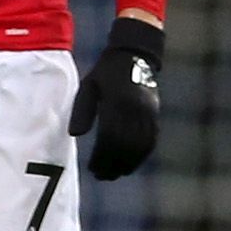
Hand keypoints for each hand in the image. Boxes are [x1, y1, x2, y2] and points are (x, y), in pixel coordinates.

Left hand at [70, 16, 161, 180]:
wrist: (134, 55)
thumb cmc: (105, 73)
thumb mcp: (88, 86)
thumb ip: (82, 110)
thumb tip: (75, 135)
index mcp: (117, 102)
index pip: (110, 137)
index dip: (101, 157)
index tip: (92, 169)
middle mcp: (135, 109)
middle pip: (125, 146)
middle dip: (113, 164)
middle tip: (101, 176)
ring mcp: (148, 112)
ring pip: (140, 146)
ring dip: (128, 163)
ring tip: (115, 174)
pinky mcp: (155, 113)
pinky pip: (151, 139)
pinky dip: (142, 155)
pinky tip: (132, 164)